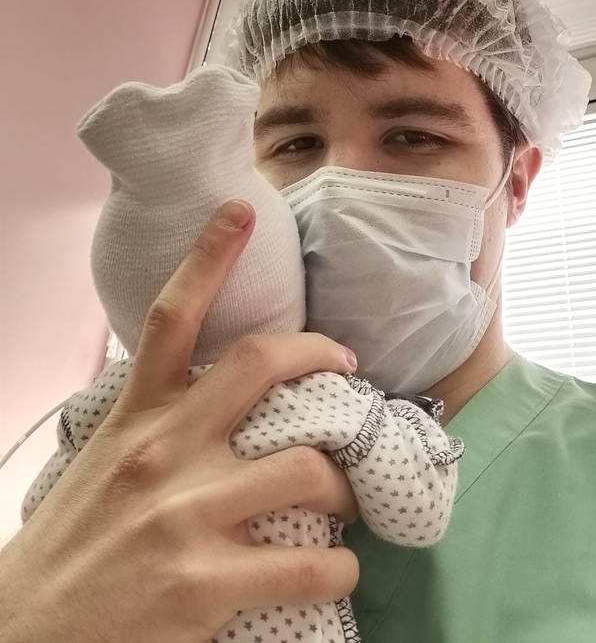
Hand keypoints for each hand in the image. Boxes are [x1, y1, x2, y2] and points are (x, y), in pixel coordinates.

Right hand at [0, 200, 358, 642]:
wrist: (26, 636)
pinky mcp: (206, 585)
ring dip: (343, 480)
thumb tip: (211, 391)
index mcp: (135, 418)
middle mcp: (162, 452)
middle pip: (258, 366)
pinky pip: (310, 562)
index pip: (171, 319)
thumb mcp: (105, 461)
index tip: (240, 211)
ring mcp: (186, 516)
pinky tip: (335, 567)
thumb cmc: (75, 542)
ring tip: (348, 493)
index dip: (208, 257)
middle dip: (319, 355)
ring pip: (305, 468)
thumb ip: (155, 421)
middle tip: (346, 368)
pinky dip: (339, 565)